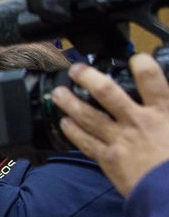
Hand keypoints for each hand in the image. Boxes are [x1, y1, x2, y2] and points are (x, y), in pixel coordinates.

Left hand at [53, 54, 168, 196]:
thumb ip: (168, 110)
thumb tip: (166, 100)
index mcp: (163, 112)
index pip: (152, 80)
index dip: (142, 65)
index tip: (135, 57)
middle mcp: (137, 122)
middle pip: (108, 93)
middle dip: (89, 78)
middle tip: (76, 69)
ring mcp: (119, 140)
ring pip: (89, 116)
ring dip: (70, 103)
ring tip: (58, 93)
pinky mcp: (108, 158)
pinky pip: (85, 142)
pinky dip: (73, 132)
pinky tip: (63, 122)